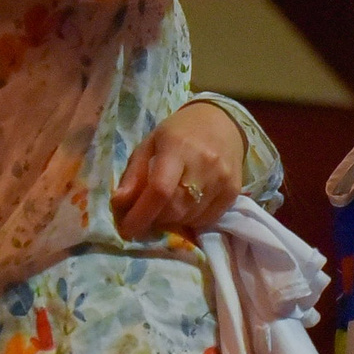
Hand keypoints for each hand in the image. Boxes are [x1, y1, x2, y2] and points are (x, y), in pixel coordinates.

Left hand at [112, 100, 244, 239]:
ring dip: (172, 220)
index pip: (160, 190)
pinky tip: (186, 206)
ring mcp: (223, 179)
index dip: (141, 215)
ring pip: (190, 218)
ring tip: (166, 208)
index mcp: (178, 147)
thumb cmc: (179, 133)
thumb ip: (133, 175)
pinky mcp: (234, 191)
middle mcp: (204, 164)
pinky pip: (207, 220)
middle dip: (155, 219)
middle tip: (146, 216)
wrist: (222, 122)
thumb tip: (119, 205)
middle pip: (175, 209)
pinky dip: (191, 220)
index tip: (127, 230)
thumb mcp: (149, 144)